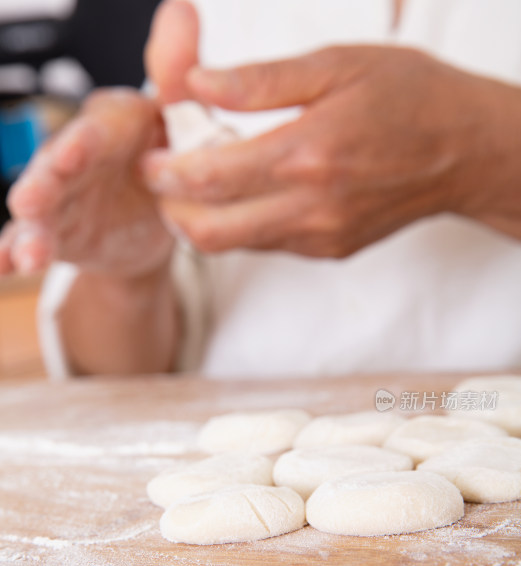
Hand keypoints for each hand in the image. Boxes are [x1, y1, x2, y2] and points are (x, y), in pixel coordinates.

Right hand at [0, 89, 176, 277]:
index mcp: (112, 125)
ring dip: (31, 231)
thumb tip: (182, 13)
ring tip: (30, 254)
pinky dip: (13, 253)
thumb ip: (179, 82)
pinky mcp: (53, 230)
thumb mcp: (183, 126)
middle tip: (31, 202)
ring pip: (39, 210)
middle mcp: (76, 155)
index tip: (77, 152)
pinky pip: (30, 241)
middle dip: (43, 185)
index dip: (86, 141)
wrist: (158, 221)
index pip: (98, 129)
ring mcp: (60, 194)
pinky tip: (4, 266)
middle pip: (55, 168)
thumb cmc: (170, 163)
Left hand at [141, 45, 487, 257]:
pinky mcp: (329, 251)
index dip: (165, 170)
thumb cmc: (409, 98)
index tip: (149, 156)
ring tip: (199, 182)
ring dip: (203, 219)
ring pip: (235, 246)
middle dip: (171, 208)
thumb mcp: (336, 65)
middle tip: (161, 179)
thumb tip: (198, 85)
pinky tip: (247, 192)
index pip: (208, 177)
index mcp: (306, 154)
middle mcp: (310, 208)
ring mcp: (320, 237)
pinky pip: (267, 246)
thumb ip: (260, 81)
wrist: (463, 152)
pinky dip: (242, 224)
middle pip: (209, 232)